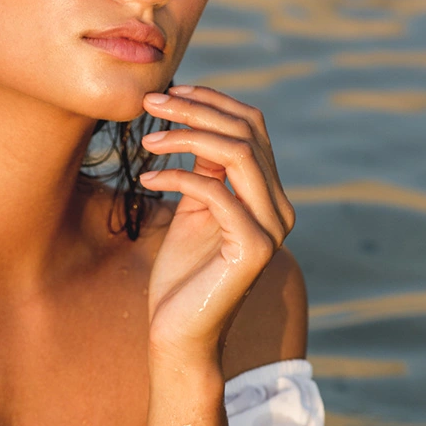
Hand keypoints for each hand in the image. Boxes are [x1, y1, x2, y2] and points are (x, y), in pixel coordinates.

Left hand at [139, 85, 294, 366]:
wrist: (179, 334)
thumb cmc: (181, 273)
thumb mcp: (193, 208)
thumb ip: (204, 168)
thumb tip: (197, 118)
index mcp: (268, 194)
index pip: (252, 127)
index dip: (213, 101)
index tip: (170, 92)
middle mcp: (279, 208)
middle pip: (246, 132)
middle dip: (195, 109)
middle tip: (151, 103)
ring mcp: (272, 229)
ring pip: (237, 154)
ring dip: (186, 135)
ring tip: (146, 140)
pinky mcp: (254, 250)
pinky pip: (216, 193)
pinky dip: (177, 177)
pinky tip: (147, 179)